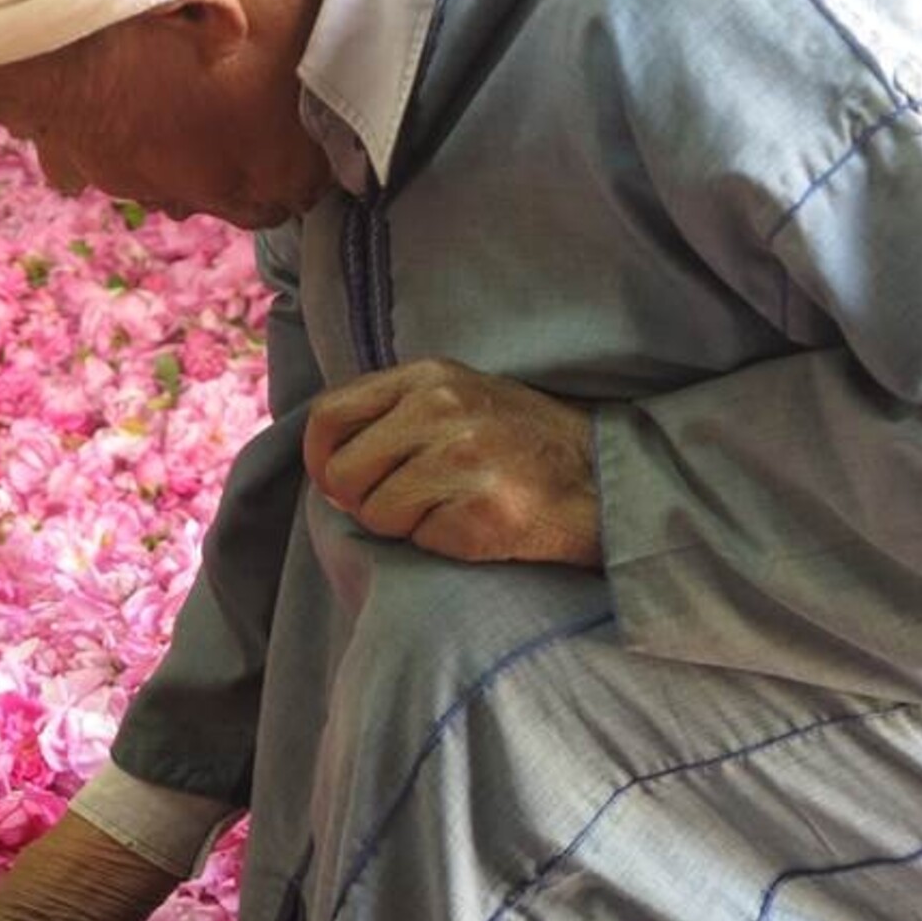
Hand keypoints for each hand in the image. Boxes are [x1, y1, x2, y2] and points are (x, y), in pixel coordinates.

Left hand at [304, 358, 601, 567]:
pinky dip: (439, 543)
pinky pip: (419, 540)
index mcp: (428, 377)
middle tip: (406, 505)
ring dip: (403, 526)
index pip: (328, 415)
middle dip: (363, 501)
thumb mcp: (458, 398)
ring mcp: (463, 458)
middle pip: (342, 474)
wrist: (600, 481)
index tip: (338, 483)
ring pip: (376, 513)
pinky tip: (475, 525)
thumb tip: (328, 466)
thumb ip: (395, 414)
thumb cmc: (522, 445)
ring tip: (449, 510)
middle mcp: (442, 409)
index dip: (321, 459)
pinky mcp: (481, 510)